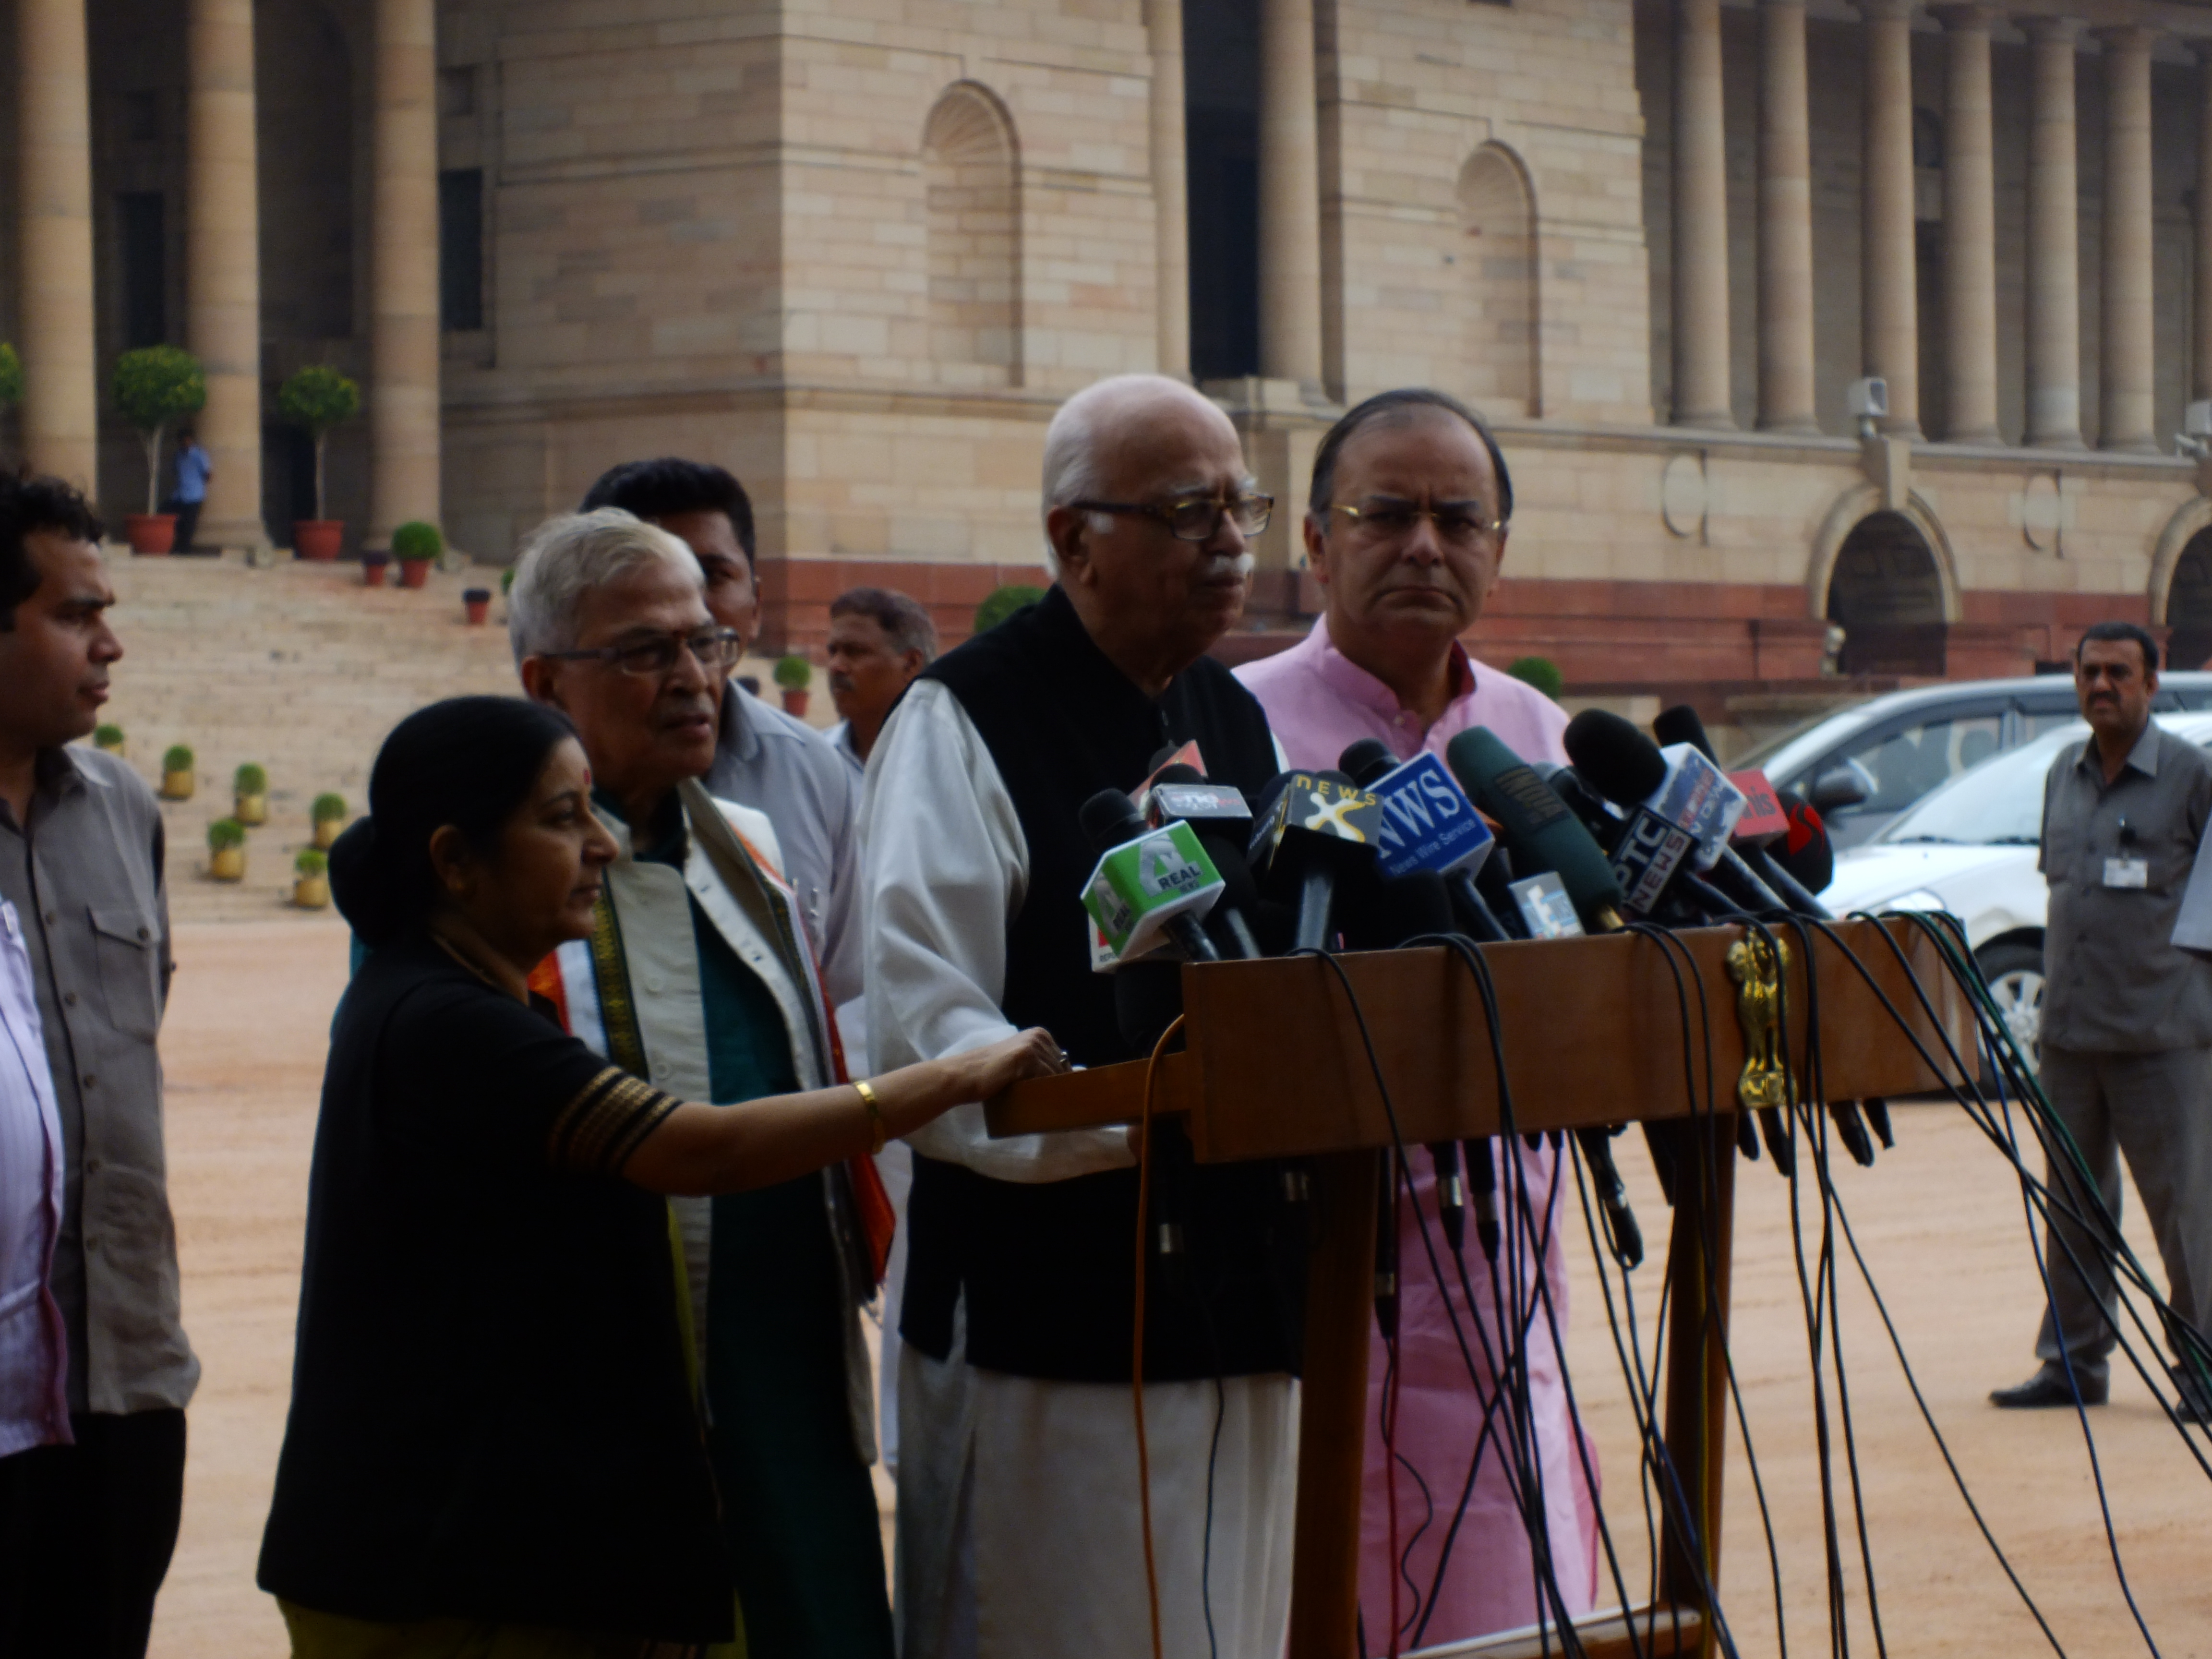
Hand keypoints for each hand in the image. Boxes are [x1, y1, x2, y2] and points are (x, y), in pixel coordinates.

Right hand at [952, 1027, 1067, 1100]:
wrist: (966, 1075)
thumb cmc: (992, 1074)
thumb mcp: (1022, 1065)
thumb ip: (1042, 1067)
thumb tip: (1072, 1078)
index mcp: (1040, 1034)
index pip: (1064, 1062)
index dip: (1060, 1080)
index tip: (1053, 1094)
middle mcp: (1039, 1036)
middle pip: (1063, 1068)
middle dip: (1057, 1086)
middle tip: (1046, 1101)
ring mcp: (1034, 1044)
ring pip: (1056, 1075)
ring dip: (1052, 1091)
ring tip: (1040, 1103)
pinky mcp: (1027, 1055)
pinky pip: (1047, 1079)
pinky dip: (1045, 1092)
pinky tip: (1037, 1100)